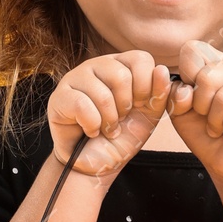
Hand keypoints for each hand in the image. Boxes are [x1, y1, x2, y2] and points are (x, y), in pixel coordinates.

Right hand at [48, 51, 173, 176]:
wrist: (96, 163)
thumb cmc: (121, 135)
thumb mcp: (149, 114)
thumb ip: (160, 93)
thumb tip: (162, 70)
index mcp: (120, 64)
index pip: (141, 59)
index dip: (145, 86)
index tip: (139, 105)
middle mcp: (97, 65)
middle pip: (121, 76)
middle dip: (125, 107)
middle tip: (119, 119)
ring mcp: (75, 78)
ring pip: (102, 94)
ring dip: (109, 120)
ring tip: (106, 128)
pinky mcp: (60, 97)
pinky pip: (82, 106)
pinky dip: (92, 125)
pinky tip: (90, 130)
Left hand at [167, 41, 222, 183]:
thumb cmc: (207, 135)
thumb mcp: (181, 113)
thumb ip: (175, 96)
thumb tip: (186, 91)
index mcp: (216, 63)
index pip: (192, 50)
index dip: (186, 76)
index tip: (193, 99)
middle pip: (207, 77)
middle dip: (201, 107)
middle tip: (210, 119)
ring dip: (217, 122)